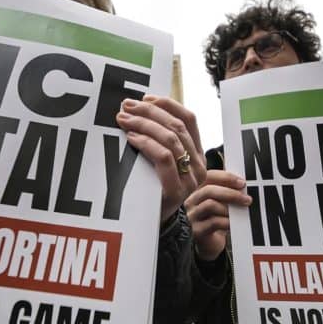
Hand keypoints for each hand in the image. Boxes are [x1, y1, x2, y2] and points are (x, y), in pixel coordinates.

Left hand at [116, 95, 206, 223]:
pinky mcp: (176, 190)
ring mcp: (190, 179)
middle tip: (126, 106)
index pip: (190, 119)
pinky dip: (146, 143)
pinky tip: (131, 138)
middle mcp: (199, 165)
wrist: (150, 227)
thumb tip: (139, 107)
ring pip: (171, 139)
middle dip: (150, 112)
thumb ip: (159, 140)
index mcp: (198, 154)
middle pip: (177, 126)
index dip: (168, 104)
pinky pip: (164, 157)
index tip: (145, 97)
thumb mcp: (159, 162)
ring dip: (144, 124)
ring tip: (123, 119)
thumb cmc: (152, 190)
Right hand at [184, 170, 251, 261]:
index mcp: (196, 190)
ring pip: (210, 205)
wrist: (209, 244)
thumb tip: (242, 186)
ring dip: (229, 208)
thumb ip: (226, 192)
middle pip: (208, 190)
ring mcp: (191, 216)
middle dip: (231, 193)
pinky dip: (227, 221)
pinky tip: (234, 223)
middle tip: (246, 199)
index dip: (225, 177)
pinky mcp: (196, 231)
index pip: (208, 176)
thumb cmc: (215, 220)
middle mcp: (190, 201)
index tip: (242, 183)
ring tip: (240, 212)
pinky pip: (214, 222)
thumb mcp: (220, 204)